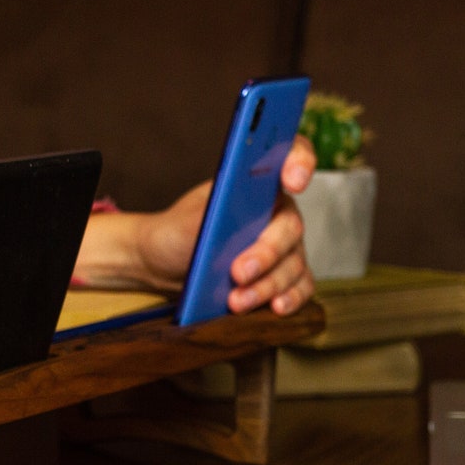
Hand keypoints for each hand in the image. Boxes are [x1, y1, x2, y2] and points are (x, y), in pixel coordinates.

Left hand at [136, 136, 316, 314]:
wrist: (164, 265)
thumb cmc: (177, 233)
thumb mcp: (185, 222)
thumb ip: (209, 218)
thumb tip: (229, 222)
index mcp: (258, 183)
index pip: (292, 156)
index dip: (300, 162)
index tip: (293, 182)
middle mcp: (277, 212)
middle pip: (290, 228)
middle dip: (265, 253)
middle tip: (238, 272)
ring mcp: (284, 246)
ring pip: (293, 264)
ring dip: (267, 285)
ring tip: (235, 301)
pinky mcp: (282, 276)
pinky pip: (299, 287)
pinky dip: (289, 299)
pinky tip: (274, 308)